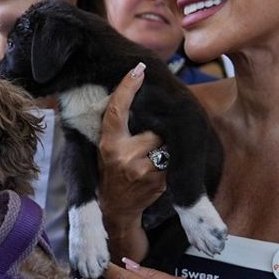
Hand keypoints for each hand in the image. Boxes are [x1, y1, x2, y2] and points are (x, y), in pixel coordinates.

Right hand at [97, 64, 166, 227]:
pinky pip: (172, 162)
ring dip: (164, 150)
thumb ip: (118, 130)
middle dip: (155, 135)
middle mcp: (124, 155)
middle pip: (153, 130)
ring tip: (151, 162)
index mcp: (109, 144)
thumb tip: (135, 101)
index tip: (138, 69)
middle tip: (146, 147)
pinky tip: (157, 174)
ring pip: (165, 145)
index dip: (127, 88)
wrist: (117, 209)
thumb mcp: (106, 149)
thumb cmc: (112, 173)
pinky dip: (169, 164)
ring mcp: (142, 170)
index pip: (116, 111)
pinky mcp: (158, 182)